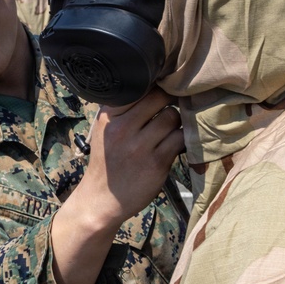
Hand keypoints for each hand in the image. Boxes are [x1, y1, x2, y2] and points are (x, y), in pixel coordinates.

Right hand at [75, 87, 183, 226]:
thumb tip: (152, 85)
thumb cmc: (107, 160)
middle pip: (159, 97)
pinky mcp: (157, 162)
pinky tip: (175, 143)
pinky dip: (182, 139)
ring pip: (173, 117)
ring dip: (177, 121)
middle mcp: (122, 128)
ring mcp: (140, 146)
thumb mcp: (103, 130)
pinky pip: (180, 139)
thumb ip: (122, 109)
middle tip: (173, 105)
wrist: (102, 198)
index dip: (154, 84)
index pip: (139, 87)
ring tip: (171, 128)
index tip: (161, 87)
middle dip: (170, 99)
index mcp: (108, 116)